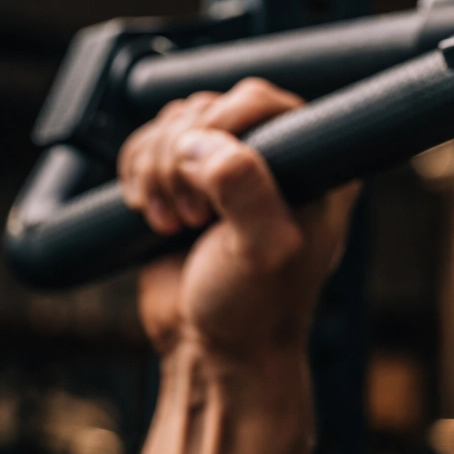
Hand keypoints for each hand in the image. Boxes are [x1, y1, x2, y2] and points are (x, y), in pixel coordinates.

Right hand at [118, 78, 359, 356]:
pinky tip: (151, 214)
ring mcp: (229, 167)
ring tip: (172, 222)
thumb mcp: (263, 252)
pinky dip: (137, 172)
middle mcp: (276, 158)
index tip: (206, 180)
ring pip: (174, 123)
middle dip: (181, 158)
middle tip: (191, 217)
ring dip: (156, 170)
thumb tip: (202, 143)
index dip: (222, 127)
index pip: (262, 101)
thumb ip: (245, 191)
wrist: (211, 352)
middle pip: (207, 108)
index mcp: (316, 167)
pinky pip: (148, 144)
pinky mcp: (187, 182)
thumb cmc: (254, 310)